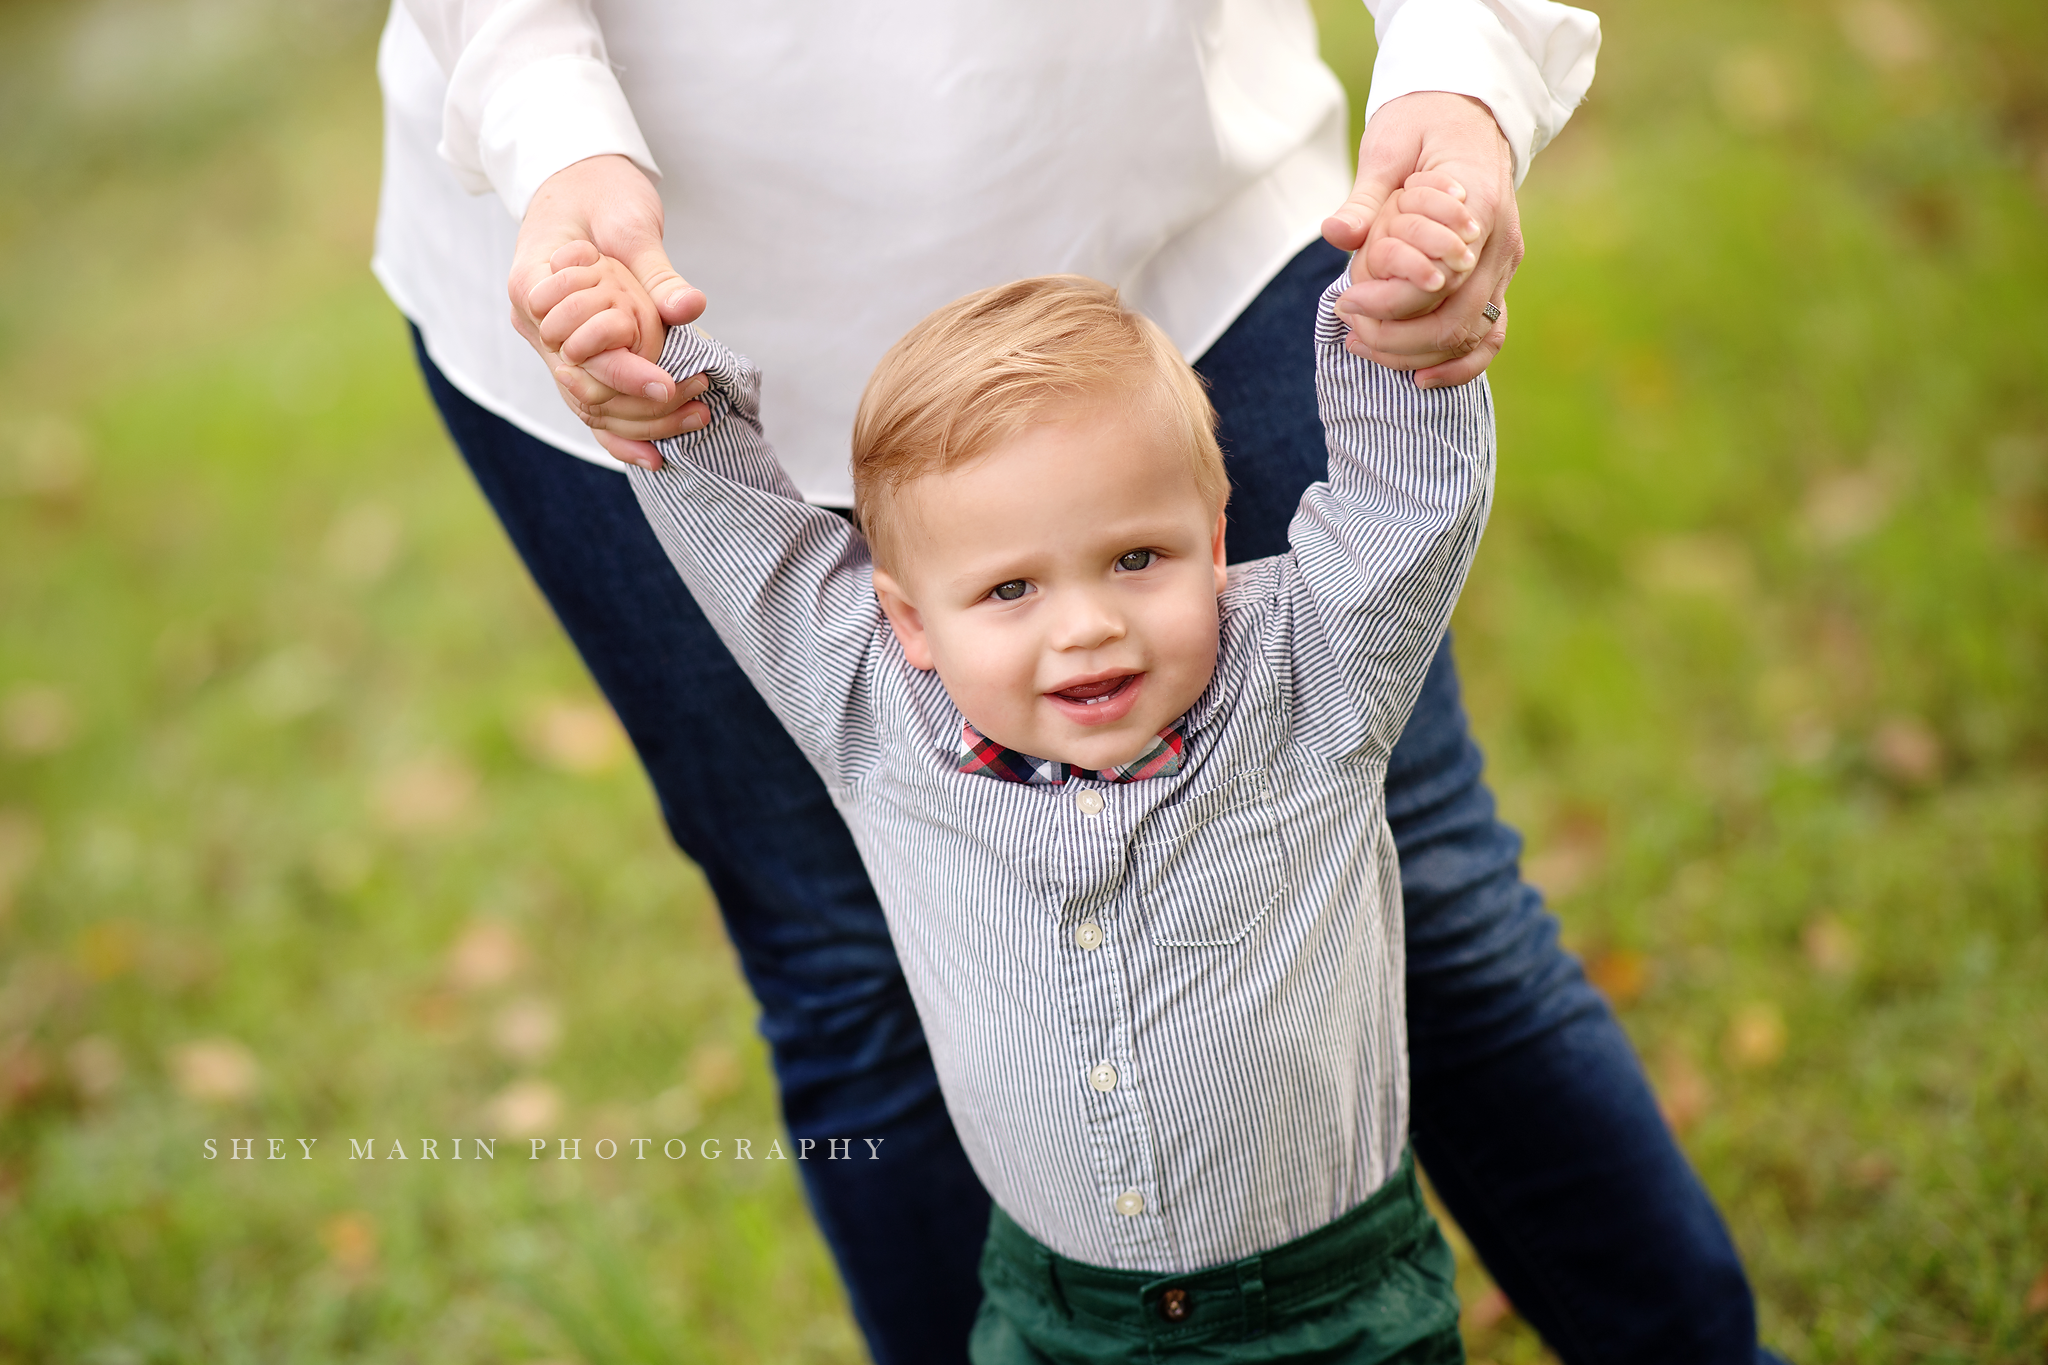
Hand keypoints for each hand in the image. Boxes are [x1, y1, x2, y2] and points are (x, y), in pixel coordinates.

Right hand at [509, 154, 708, 465]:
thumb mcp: (630, 222)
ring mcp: (547, 339)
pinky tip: (654, 457)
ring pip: (585, 402)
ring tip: (696, 419)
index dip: (623, 372)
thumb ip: (656, 271)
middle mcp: (532, 320)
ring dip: (640, 422)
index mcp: (532, 283)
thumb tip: (690, 308)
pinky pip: (589, 399)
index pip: (574, 348)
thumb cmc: (600, 192)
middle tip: (697, 406)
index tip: (669, 384)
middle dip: (640, 406)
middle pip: (580, 387)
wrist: (576, 178)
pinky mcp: (568, 349)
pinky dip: (619, 431)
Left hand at [1321, 92, 1522, 387]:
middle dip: (1396, 338)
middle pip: (1455, 318)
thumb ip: (1366, 197)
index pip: (1437, 278)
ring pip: (1471, 334)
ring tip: (1364, 348)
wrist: (1467, 109)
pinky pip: (1490, 335)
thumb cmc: (1423, 123)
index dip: (1388, 301)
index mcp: (1478, 204)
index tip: (1344, 302)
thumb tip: (1336, 234)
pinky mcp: (1499, 277)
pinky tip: (1417, 378)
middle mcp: (1500, 241)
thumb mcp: (1387, 146)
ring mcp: (1505, 263)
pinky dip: (1459, 365)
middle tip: (1348, 331)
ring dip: (1417, 354)